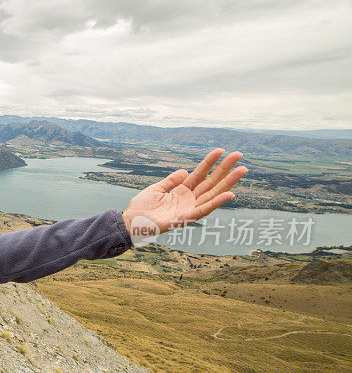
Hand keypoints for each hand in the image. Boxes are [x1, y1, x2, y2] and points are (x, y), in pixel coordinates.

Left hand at [121, 149, 247, 237]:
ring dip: (229, 182)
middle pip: (211, 181)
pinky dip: (217, 202)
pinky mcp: (186, 218)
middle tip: (239, 155)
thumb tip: (186, 171)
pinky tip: (229, 193)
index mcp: (182, 191)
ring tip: (242, 170)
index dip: (210, 162)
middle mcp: (189, 199)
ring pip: (213, 193)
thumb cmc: (142, 208)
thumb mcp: (156, 188)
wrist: (131, 222)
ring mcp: (189, 208)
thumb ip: (171, 180)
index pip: (200, 173)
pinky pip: (205, 209)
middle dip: (225, 169)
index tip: (221, 150)